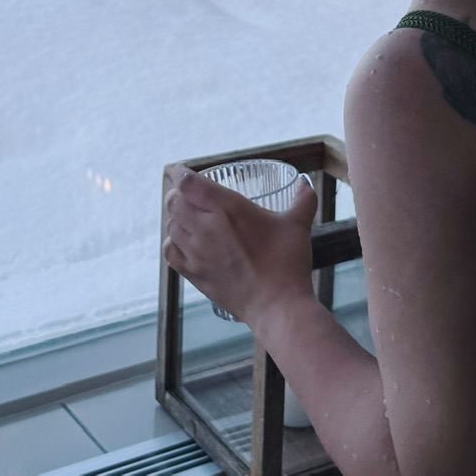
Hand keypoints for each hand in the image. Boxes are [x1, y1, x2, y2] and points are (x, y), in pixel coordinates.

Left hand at [162, 164, 317, 326]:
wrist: (277, 305)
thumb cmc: (287, 262)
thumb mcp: (297, 225)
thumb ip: (302, 200)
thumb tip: (304, 184)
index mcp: (227, 208)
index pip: (189, 183)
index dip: (180, 173)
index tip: (181, 170)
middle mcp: (206, 227)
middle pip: (174, 202)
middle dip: (177, 193)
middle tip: (185, 192)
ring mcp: (197, 252)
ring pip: (171, 226)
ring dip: (174, 217)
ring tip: (185, 215)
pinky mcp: (195, 274)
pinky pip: (171, 253)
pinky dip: (172, 242)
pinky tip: (181, 241)